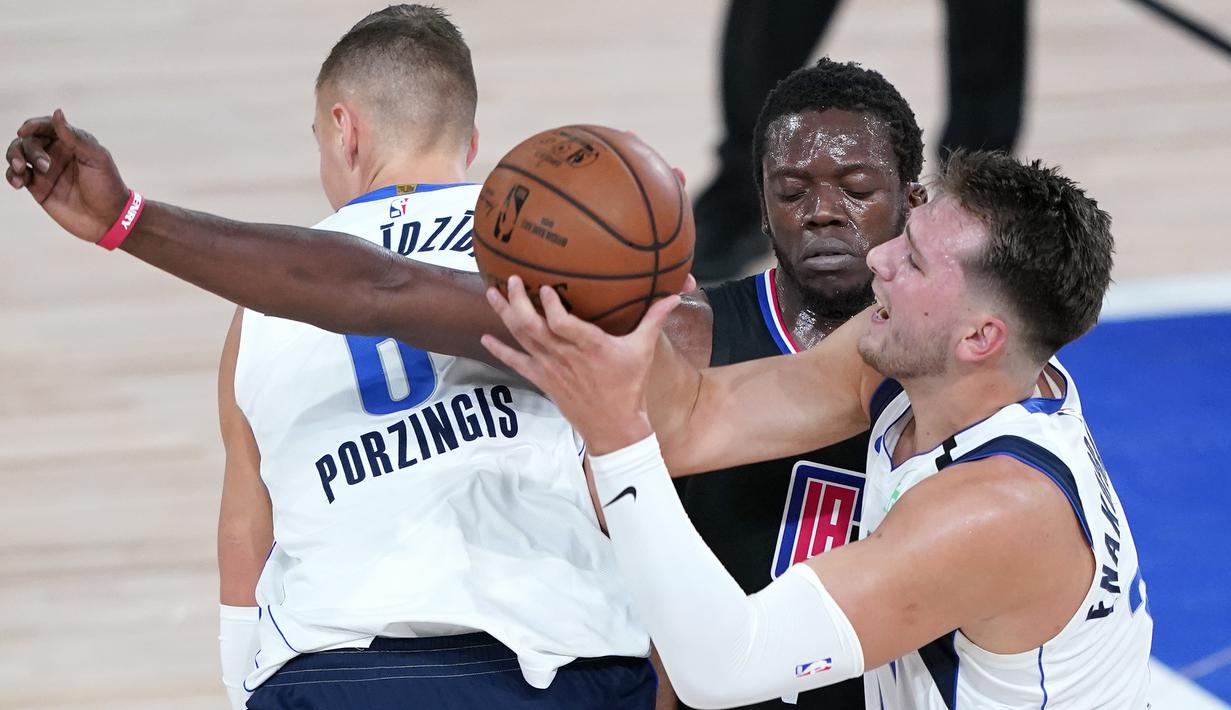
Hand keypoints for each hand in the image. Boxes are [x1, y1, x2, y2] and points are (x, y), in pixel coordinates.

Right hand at [7, 109, 129, 242]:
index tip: (24, 130)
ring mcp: (44, 170)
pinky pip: (16, 175)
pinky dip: (11, 175)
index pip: (46, 126)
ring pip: (18, 154)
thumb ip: (75, 137)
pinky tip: (17, 181)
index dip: (33, 125)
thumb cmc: (107, 187)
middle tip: (44, 166)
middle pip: (29, 140)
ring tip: (20, 169)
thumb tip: (57, 112)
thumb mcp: (95, 159)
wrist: (109, 220)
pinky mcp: (37, 187)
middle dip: (30, 148)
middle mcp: (56, 153)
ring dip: (13, 157)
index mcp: (71, 142)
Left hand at [481, 275, 679, 454]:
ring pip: (521, 338)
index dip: (552, 306)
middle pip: (533, 326)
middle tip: (513, 280)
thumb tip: (675, 294)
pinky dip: (500, 350)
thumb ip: (654, 319)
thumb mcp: (643, 351)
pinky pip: (516, 363)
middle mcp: (565, 356)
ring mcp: (550, 368)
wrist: (614, 426)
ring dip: (505, 315)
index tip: (547, 287)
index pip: (564, 324)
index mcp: (590, 346)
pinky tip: (486, 337)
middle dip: (519, 301)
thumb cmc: (629, 386)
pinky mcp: (542, 379)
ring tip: (492, 293)